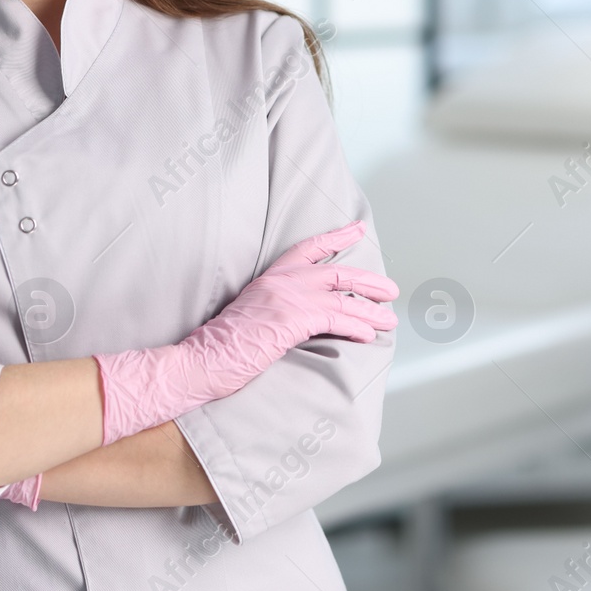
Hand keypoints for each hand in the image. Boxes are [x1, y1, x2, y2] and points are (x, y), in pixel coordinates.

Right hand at [94, 220, 397, 444]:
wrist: (200, 361)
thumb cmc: (220, 349)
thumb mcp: (251, 318)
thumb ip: (276, 310)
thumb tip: (300, 320)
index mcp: (269, 278)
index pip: (308, 249)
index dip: (336, 238)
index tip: (357, 230)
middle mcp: (280, 282)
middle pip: (336, 271)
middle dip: (368, 280)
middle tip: (390, 289)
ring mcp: (286, 298)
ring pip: (342, 296)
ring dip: (371, 309)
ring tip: (390, 320)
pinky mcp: (291, 319)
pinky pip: (335, 318)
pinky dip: (356, 326)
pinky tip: (368, 334)